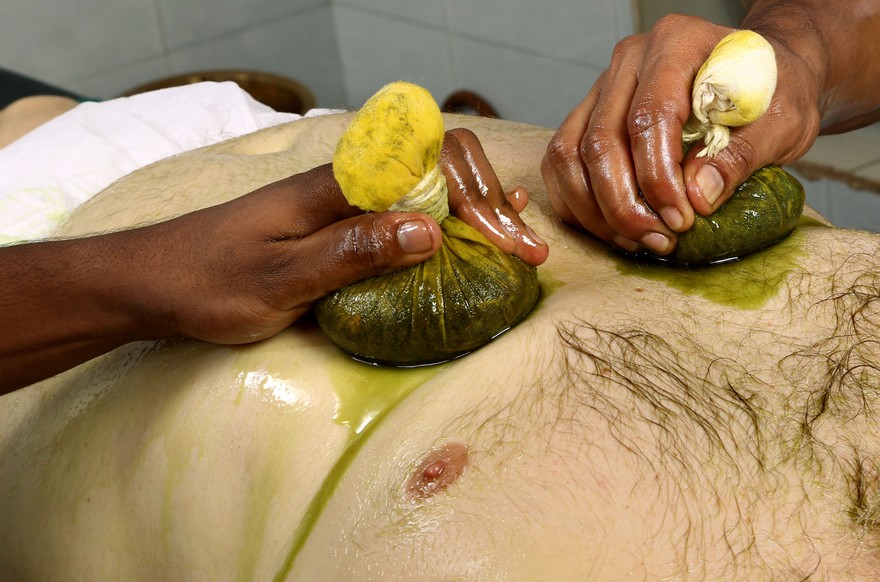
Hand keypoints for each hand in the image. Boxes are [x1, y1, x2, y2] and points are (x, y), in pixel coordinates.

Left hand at [0, 128, 549, 392]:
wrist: (149, 283)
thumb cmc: (207, 281)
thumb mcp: (281, 278)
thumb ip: (353, 252)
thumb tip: (430, 229)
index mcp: (338, 185)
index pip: (431, 162)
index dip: (478, 196)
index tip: (504, 241)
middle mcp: (348, 185)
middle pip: (441, 168)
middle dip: (491, 204)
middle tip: (526, 251)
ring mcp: (344, 204)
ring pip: (429, 188)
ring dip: (478, 212)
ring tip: (519, 241)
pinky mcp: (337, 229)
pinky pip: (405, 214)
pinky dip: (448, 223)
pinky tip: (472, 235)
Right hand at [540, 14, 821, 254]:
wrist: (764, 78)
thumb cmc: (774, 93)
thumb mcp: (783, 121)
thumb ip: (742, 154)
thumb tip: (698, 196)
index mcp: (677, 45)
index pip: (649, 117)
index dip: (659, 178)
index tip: (682, 219)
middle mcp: (631, 61)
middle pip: (602, 140)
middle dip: (624, 204)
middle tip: (660, 240)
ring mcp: (605, 87)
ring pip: (570, 154)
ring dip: (597, 210)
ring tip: (639, 240)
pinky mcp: (591, 115)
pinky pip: (563, 163)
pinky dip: (579, 203)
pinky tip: (615, 230)